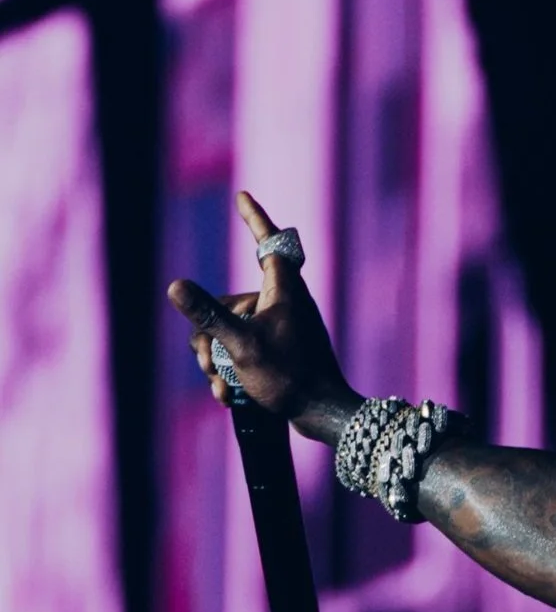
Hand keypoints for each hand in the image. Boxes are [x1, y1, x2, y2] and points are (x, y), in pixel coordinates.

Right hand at [165, 190, 358, 442]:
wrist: (324, 416)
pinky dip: (230, 370)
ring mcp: (281, 327)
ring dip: (215, 358)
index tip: (242, 196)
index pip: (268, 243)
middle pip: (228, 302)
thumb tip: (175, 286)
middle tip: (208, 364)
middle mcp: (283, 303)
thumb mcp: (241, 345)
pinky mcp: (279, 350)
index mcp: (283, 290)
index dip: (254, 218)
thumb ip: (207, 315)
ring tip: (220, 386)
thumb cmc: (290, 378)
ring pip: (230, 329)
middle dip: (208, 334)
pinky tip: (227, 395)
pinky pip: (243, 349)